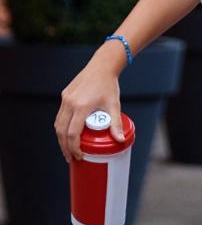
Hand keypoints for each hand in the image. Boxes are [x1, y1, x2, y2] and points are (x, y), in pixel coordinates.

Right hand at [54, 44, 126, 161]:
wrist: (102, 66)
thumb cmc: (109, 85)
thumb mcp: (114, 105)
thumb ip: (116, 123)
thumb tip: (120, 140)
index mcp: (81, 107)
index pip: (72, 134)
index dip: (74, 147)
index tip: (79, 156)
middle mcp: (70, 103)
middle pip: (61, 132)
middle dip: (65, 147)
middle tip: (72, 158)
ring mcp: (65, 99)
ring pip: (58, 124)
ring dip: (61, 138)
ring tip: (68, 149)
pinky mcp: (64, 95)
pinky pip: (60, 115)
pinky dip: (62, 127)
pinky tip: (67, 134)